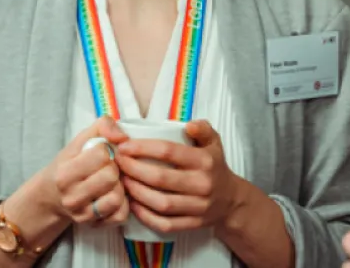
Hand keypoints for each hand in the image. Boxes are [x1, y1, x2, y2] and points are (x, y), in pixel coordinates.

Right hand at [42, 117, 130, 227]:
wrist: (52, 195)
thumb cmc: (69, 164)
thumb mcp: (80, 140)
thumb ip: (102, 126)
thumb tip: (123, 136)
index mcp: (65, 173)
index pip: (101, 154)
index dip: (107, 150)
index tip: (102, 153)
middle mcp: (71, 197)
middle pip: (110, 176)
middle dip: (114, 168)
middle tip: (109, 167)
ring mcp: (82, 214)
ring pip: (117, 197)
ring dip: (120, 186)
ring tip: (112, 181)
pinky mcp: (95, 225)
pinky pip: (121, 215)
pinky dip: (123, 204)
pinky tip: (114, 195)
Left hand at [115, 119, 241, 234]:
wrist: (231, 200)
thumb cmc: (214, 166)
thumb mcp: (213, 142)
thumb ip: (202, 129)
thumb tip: (189, 125)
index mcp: (205, 161)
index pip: (168, 151)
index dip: (142, 148)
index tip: (124, 146)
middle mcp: (203, 184)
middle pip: (160, 178)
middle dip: (133, 169)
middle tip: (118, 163)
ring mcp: (199, 207)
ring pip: (161, 203)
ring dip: (137, 193)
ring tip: (123, 182)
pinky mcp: (193, 224)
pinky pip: (165, 224)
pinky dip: (146, 216)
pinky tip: (133, 205)